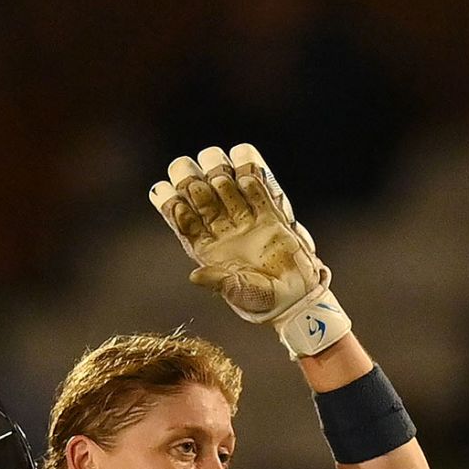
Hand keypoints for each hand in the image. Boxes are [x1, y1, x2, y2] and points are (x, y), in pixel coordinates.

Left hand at [149, 143, 352, 358]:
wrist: (295, 298)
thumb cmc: (263, 300)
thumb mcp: (238, 293)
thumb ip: (219, 282)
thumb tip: (195, 276)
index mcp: (206, 249)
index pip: (183, 220)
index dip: (173, 205)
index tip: (173, 196)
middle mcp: (222, 231)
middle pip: (198, 196)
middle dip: (190, 181)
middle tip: (191, 175)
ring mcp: (245, 220)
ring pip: (223, 187)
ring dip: (217, 173)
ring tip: (219, 173)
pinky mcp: (269, 215)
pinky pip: (256, 188)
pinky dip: (249, 174)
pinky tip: (242, 168)